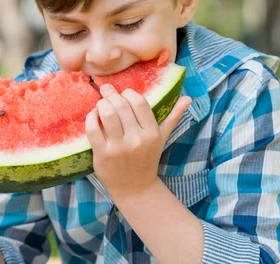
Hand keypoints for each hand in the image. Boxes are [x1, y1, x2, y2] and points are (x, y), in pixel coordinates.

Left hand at [85, 84, 191, 202]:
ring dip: (101, 104)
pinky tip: (93, 116)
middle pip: (121, 105)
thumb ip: (173, 117)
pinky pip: (93, 129)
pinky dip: (91, 118)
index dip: (129, 93)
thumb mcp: (162, 138)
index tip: (123, 94)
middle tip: (106, 91)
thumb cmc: (148, 159)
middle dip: (111, 94)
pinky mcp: (103, 154)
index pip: (139, 102)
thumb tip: (188, 98)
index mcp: (152, 133)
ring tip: (101, 104)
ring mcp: (119, 147)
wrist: (135, 188)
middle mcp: (137, 139)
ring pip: (107, 114)